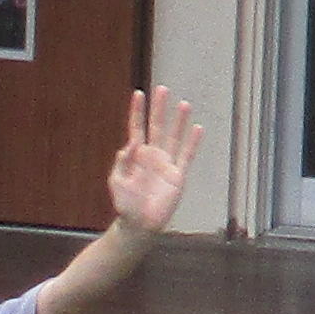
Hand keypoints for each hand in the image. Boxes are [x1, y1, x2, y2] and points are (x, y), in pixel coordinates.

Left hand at [107, 83, 200, 237]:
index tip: (138, 93)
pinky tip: (198, 128)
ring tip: (184, 103)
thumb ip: (122, 162)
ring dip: (179, 121)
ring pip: (174, 137)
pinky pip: (186, 156)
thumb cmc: (125, 204)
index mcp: (136, 155)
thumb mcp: (117, 182)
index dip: (137, 112)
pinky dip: (192, 142)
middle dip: (159, 108)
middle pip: (157, 126)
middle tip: (163, 89)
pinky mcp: (177, 175)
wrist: (139, 224)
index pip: (137, 128)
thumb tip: (129, 144)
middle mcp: (152, 155)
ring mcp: (166, 164)